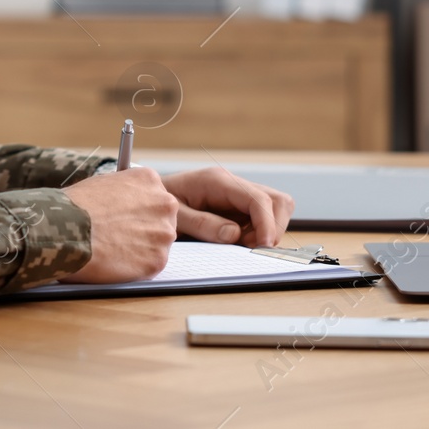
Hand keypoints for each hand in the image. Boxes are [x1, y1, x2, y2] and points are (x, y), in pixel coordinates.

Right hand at [58, 165, 179, 283]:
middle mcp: (164, 204)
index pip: (154, 197)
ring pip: (158, 244)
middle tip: (122, 237)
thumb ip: (124, 192)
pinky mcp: (158, 260)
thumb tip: (124, 203)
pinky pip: (151, 265)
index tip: (128, 218)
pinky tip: (117, 261)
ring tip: (115, 250)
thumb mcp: (104, 182)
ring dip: (141, 249)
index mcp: (150, 180)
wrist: (66, 228)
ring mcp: (163, 233)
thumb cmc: (76, 206)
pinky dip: (136, 267)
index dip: (139, 211)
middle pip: (162, 220)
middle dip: (145, 229)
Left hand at [160, 166, 293, 247]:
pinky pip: (263, 217)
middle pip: (277, 200)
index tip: (263, 247)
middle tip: (250, 246)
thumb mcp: (175, 216)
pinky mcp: (239, 206)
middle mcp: (233, 184)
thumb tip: (234, 234)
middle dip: (273, 227)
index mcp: (217, 181)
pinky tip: (238, 241)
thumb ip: (202, 224)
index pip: (258, 199)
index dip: (267, 224)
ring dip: (268, 230)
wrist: (150, 196)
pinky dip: (259, 232)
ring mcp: (238, 194)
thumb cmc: (159, 203)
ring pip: (276, 207)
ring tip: (242, 244)